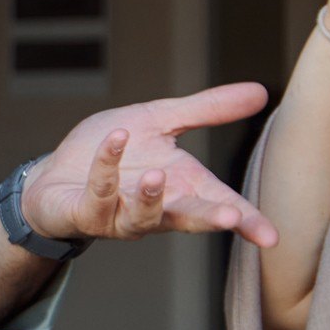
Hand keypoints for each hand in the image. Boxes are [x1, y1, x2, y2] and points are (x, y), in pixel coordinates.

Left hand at [22, 83, 279, 246]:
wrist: (56, 174)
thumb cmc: (114, 154)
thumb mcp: (162, 121)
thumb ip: (207, 111)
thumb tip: (260, 91)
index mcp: (181, 188)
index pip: (221, 206)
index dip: (248, 221)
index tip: (272, 237)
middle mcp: (156, 208)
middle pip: (189, 219)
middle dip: (210, 219)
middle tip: (231, 217)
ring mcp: (121, 215)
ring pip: (142, 217)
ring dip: (150, 198)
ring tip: (156, 176)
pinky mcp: (87, 213)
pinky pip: (99, 192)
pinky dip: (107, 166)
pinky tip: (115, 140)